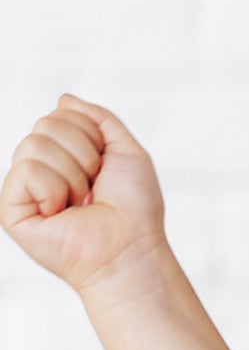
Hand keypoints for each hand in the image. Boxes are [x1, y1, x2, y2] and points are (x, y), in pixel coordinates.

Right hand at [1, 93, 169, 294]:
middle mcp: (42, 169)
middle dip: (83, 154)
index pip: (61, 113)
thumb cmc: (135, 210)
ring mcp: (25, 189)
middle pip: (46, 124)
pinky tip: (61, 213)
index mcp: (66, 155)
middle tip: (96, 190)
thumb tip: (64, 99)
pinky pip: (26, 170)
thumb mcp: (128, 151)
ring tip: (82, 204)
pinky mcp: (11, 209)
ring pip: (35, 144)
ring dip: (72, 175)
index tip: (107, 169)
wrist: (132, 250)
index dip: (92, 137)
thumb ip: (101, 119)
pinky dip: (54, 190)